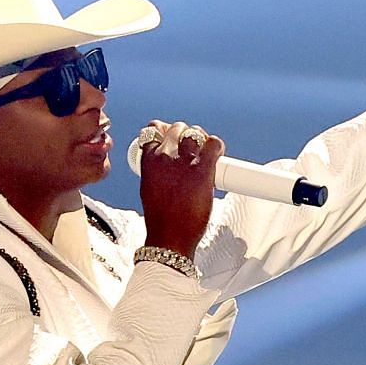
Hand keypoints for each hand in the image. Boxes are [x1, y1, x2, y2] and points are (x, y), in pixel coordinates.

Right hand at [137, 120, 223, 256]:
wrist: (170, 236)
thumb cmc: (160, 218)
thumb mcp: (148, 188)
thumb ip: (156, 171)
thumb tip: (166, 165)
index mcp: (149, 160)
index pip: (153, 130)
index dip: (165, 130)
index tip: (172, 137)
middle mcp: (165, 156)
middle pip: (177, 128)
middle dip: (185, 134)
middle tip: (192, 146)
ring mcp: (184, 162)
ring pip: (194, 133)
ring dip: (200, 137)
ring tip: (204, 149)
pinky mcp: (203, 170)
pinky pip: (213, 144)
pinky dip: (216, 145)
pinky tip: (216, 153)